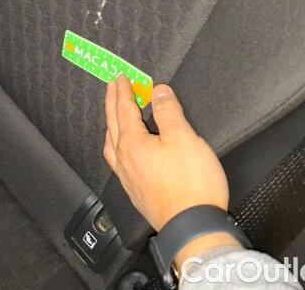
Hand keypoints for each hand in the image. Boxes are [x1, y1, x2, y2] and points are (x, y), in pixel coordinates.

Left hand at [103, 76, 240, 267]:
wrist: (192, 226)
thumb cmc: (191, 183)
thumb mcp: (183, 138)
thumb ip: (168, 111)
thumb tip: (158, 91)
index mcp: (132, 143)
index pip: (124, 109)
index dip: (122, 91)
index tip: (119, 78)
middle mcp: (124, 159)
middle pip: (113, 124)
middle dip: (112, 104)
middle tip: (111, 88)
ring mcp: (128, 177)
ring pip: (111, 145)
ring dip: (112, 126)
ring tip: (113, 117)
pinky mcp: (136, 191)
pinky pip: (117, 161)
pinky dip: (116, 146)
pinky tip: (124, 152)